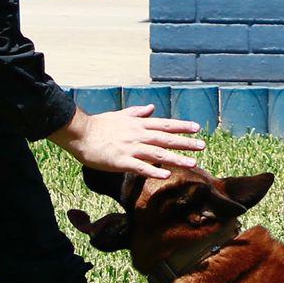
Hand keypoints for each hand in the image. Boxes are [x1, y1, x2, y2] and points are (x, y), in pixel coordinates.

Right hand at [47, 105, 204, 178]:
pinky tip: (166, 174)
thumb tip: (151, 108)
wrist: (81, 133)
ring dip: (176, 158)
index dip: (182, 126)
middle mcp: (138, 134)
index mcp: (138, 124)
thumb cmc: (100, 125)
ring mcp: (131, 148)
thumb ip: (137, 112)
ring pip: (158, 153)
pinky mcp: (122, 161)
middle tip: (202, 146)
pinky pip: (141, 167)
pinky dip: (154, 170)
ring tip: (192, 163)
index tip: (197, 128)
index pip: (165, 124)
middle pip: (166, 138)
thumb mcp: (121, 115)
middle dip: (186, 143)